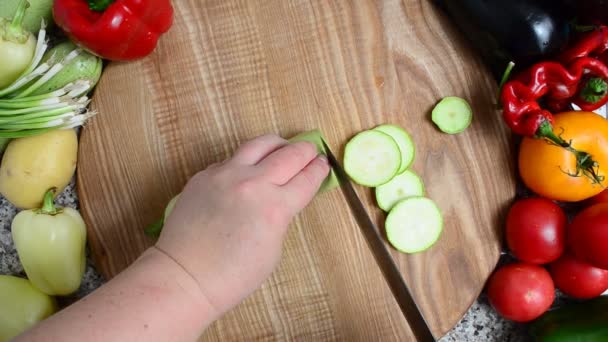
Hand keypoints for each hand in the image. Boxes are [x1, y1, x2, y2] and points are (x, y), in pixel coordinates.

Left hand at [155, 134, 329, 317]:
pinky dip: (246, 161)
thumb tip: (283, 196)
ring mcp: (226, 175)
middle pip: (290, 154)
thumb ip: (280, 216)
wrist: (187, 275)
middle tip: (311, 152)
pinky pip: (232, 159)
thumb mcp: (273, 248)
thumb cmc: (233, 274)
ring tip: (282, 149)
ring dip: (278, 145)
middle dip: (306, 151)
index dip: (319, 170)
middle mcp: (252, 184)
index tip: (323, 165)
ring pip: (260, 144)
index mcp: (275, 208)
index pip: (307, 179)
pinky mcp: (205, 174)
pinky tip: (247, 172)